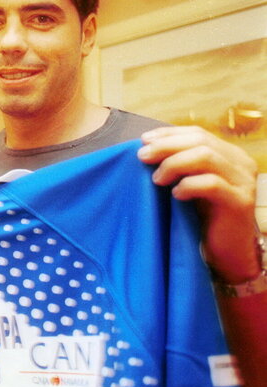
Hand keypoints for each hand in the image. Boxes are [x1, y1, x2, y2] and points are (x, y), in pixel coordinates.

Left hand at [138, 126, 259, 281]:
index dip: (169, 134)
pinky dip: (188, 185)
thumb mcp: (191, 184)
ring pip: (206, 157)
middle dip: (166, 146)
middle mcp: (241, 163)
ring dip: (174, 164)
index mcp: (230, 155)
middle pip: (200, 141)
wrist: (227, 253)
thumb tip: (146, 147)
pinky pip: (211, 184)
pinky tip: (176, 194)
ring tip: (156, 179)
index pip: (198, 133)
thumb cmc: (204, 217)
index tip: (143, 140)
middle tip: (142, 156)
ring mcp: (244, 182)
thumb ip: (180, 165)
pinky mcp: (241, 202)